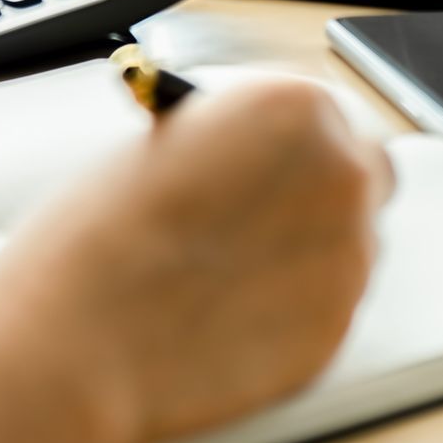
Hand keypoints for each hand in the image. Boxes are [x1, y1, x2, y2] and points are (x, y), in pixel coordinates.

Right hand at [0, 77, 391, 442]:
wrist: (80, 336)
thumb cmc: (97, 236)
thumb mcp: (162, 143)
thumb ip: (230, 142)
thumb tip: (248, 161)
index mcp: (293, 106)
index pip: (325, 112)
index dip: (290, 139)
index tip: (266, 157)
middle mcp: (339, 173)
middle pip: (363, 173)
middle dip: (320, 191)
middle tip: (265, 214)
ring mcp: (349, 256)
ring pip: (349, 245)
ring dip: (305, 251)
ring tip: (227, 273)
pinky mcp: (337, 329)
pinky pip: (328, 307)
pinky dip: (290, 308)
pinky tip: (228, 313)